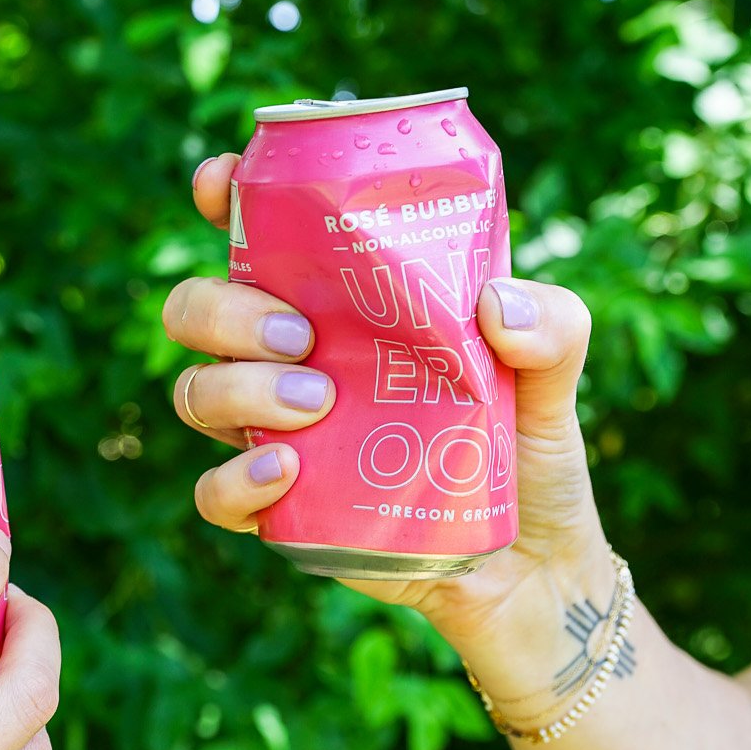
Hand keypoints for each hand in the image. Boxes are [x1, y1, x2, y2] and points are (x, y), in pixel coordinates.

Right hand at [163, 154, 610, 687]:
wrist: (532, 566)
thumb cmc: (529, 448)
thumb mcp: (556, 370)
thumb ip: (552, 323)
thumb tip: (496, 306)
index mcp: (343, 298)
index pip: (262, 231)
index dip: (227, 196)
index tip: (220, 183)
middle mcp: (294, 357)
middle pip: (197, 308)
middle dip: (225, 308)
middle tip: (300, 335)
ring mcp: (278, 432)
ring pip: (193, 391)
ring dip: (236, 386)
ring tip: (315, 402)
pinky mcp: (280, 509)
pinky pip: (213, 494)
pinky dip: (235, 478)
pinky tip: (287, 469)